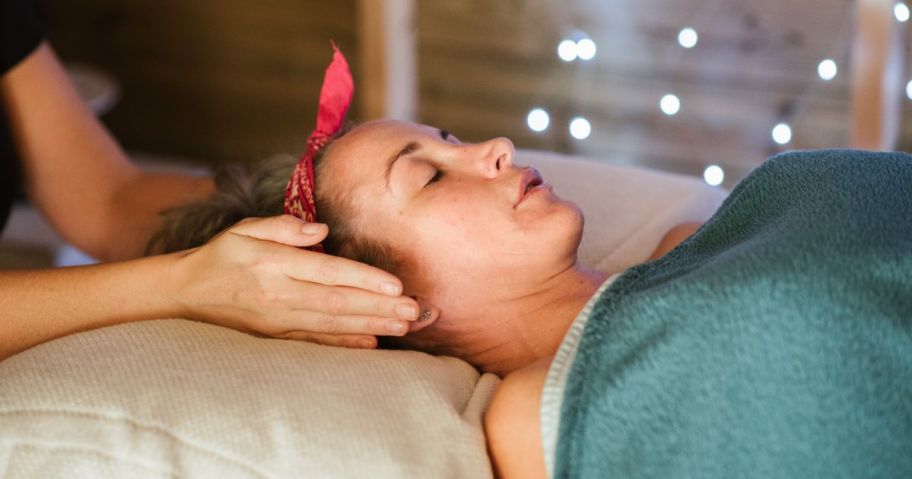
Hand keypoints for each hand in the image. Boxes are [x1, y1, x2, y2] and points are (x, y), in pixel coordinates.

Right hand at [169, 215, 420, 347]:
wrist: (185, 296)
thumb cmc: (222, 256)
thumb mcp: (243, 230)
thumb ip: (283, 228)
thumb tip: (320, 230)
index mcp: (273, 264)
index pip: (327, 272)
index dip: (363, 279)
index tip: (395, 285)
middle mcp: (278, 295)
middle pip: (337, 302)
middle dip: (379, 307)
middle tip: (413, 310)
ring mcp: (277, 322)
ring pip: (332, 324)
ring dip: (370, 325)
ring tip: (403, 326)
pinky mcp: (275, 338)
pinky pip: (315, 343)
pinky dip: (343, 345)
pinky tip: (371, 344)